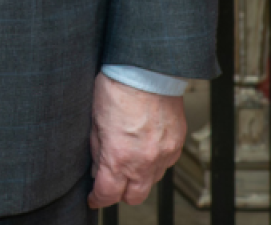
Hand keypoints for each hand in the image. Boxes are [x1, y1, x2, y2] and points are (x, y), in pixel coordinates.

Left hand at [88, 73, 187, 207]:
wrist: (147, 71)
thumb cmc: (118, 89)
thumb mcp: (95, 122)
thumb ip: (97, 151)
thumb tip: (97, 169)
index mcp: (119, 156)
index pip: (108, 194)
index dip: (98, 198)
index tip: (94, 197)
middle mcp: (145, 161)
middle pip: (134, 197)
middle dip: (120, 192)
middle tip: (110, 181)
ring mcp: (164, 154)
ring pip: (151, 181)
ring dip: (138, 176)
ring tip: (127, 159)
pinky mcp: (176, 145)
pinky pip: (165, 164)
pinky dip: (153, 162)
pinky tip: (143, 147)